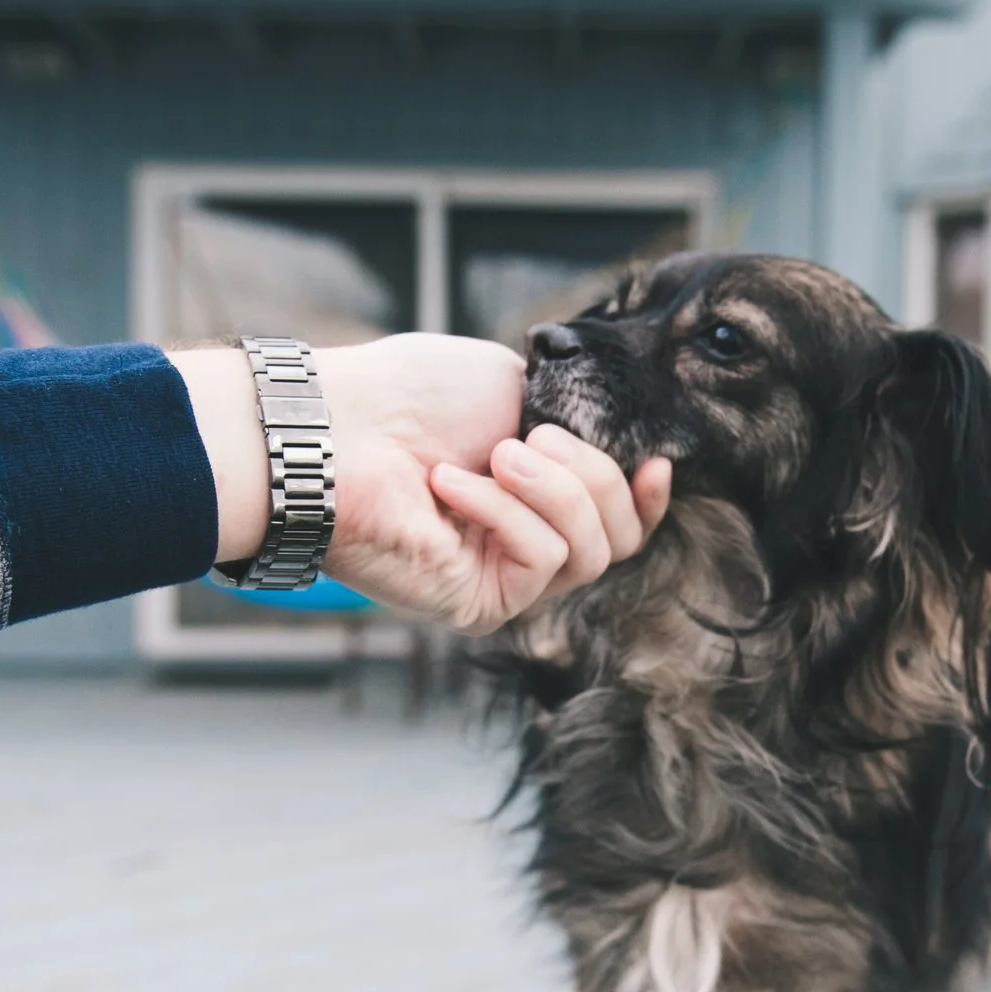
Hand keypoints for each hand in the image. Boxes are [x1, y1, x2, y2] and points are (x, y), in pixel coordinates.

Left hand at [171, 336, 670, 634]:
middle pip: (619, 536)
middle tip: (532, 438)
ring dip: (553, 491)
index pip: (619, 519)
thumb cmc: (410, 395)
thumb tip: (627, 458)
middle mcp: (522, 539)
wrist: (338, 427)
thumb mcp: (517, 388)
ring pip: (590, 552)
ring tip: (496, 456)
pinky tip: (450, 487)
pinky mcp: (481, 604)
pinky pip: (541, 562)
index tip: (652, 463)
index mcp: (535, 490)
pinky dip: (504, 514)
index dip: (648, 498)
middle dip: (592, 476)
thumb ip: (575, 423)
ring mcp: (502, 575)